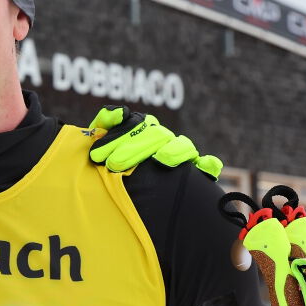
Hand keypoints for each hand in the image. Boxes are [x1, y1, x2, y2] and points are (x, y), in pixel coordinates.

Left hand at [87, 105, 222, 179]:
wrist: (127, 194)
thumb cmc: (114, 163)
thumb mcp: (104, 144)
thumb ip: (105, 124)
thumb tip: (118, 112)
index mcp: (145, 129)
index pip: (135, 125)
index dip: (116, 138)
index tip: (97, 155)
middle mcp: (165, 139)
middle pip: (156, 136)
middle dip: (133, 149)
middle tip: (113, 164)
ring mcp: (181, 153)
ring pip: (183, 146)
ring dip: (173, 151)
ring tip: (161, 159)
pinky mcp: (196, 170)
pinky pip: (207, 165)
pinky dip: (208, 165)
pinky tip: (203, 168)